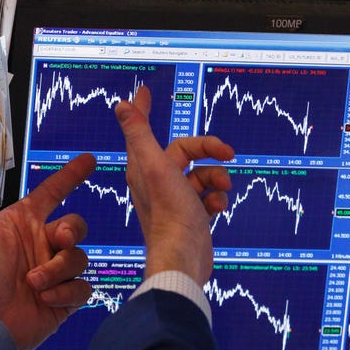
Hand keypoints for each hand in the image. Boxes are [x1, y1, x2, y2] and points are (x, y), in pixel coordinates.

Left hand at [0, 148, 95, 349]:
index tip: (89, 160)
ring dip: (57, 269)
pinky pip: (82, 288)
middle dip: (71, 230)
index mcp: (23, 224)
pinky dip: (64, 292)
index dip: (70, 176)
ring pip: (79, 258)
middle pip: (76, 226)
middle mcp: (41, 245)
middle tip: (59, 239)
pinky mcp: (63, 299)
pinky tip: (43, 298)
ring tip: (33, 282)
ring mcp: (53, 273)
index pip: (53, 193)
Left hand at [115, 86, 233, 284]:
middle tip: (228, 154)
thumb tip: (121, 104)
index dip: (144, 109)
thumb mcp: (155, 167)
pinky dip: (218, 199)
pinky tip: (217, 209)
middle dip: (210, 151)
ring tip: (221, 192)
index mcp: (144, 166)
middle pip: (187, 151)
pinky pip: (210, 196)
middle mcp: (157, 181)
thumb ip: (140, 134)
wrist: (185, 258)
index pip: (143, 129)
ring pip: (203, 174)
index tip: (144, 91)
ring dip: (218, 178)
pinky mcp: (192, 215)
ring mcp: (176, 199)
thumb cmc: (169, 214)